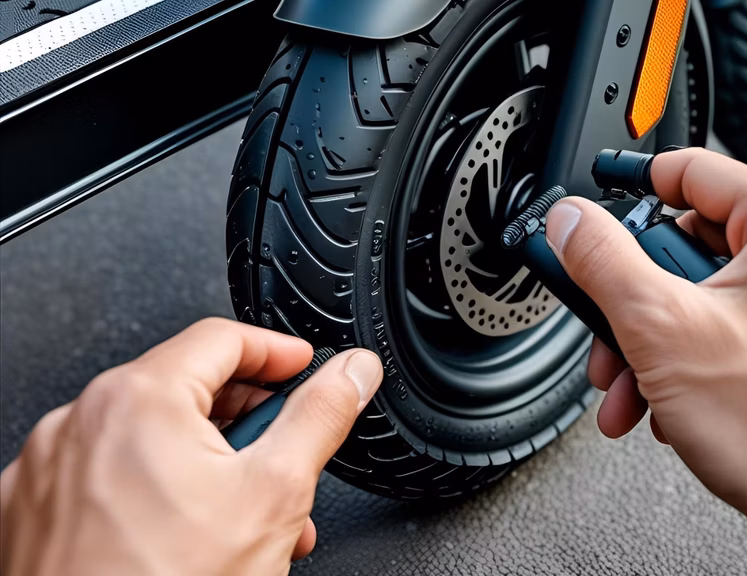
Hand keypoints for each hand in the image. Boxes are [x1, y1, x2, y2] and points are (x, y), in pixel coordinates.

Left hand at [0, 318, 381, 575]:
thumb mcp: (275, 492)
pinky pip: (108, 476)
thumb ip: (320, 417)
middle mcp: (81, 421)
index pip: (222, 338)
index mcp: (138, 398)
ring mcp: (50, 468)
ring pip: (149, 438)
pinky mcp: (34, 510)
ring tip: (246, 510)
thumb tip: (351, 372)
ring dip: (207, 461)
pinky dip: (154, 489)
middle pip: (185, 388)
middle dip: (247, 420)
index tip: (303, 369)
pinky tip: (190, 532)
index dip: (277, 352)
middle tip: (284, 452)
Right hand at [545, 148, 746, 574]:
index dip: (633, 190)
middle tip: (608, 332)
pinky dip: (696, 374)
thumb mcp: (663, 329)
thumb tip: (572, 224)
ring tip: (633, 392)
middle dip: (635, 304)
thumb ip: (605, 264)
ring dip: (657, 349)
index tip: (595, 210)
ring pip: (714, 308)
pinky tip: (672, 413)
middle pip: (696, 252)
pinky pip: (741, 347)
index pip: (695, 173)